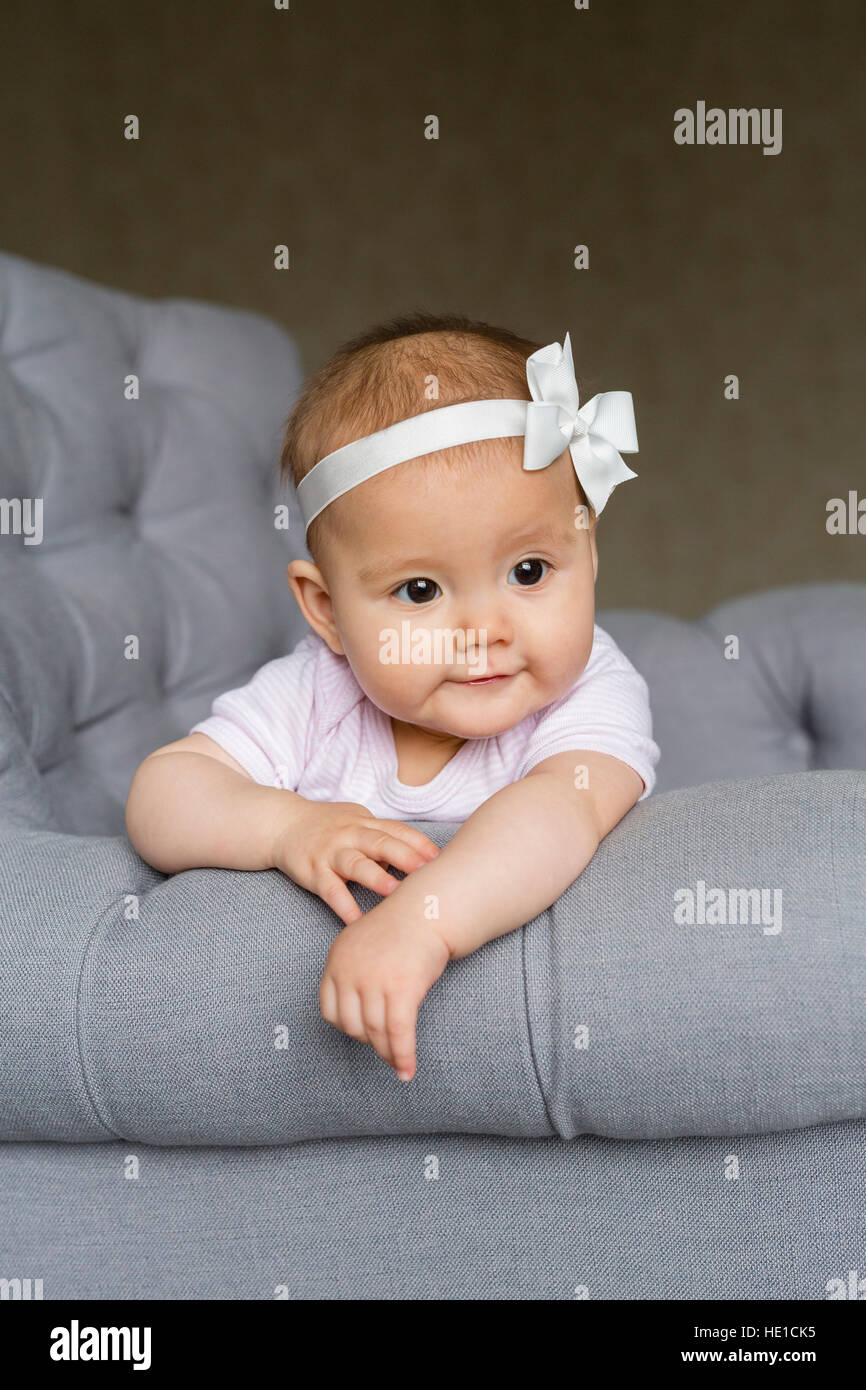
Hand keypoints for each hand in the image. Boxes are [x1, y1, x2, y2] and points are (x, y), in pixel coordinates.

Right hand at [272, 798, 439, 925]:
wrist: (282, 824)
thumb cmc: (328, 826)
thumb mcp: (357, 823)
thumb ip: (384, 839)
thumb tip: (416, 860)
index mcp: (366, 823)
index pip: (398, 831)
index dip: (420, 844)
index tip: (441, 859)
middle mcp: (350, 835)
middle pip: (381, 843)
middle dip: (406, 857)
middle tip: (427, 872)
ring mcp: (331, 853)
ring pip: (356, 864)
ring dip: (376, 878)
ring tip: (395, 892)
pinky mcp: (313, 872)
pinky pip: (331, 891)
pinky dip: (345, 907)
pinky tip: (358, 923)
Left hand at [319, 905, 451, 1080]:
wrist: (430, 911)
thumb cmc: (402, 930)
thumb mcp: (363, 946)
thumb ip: (354, 974)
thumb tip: (359, 1016)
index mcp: (337, 960)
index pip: (329, 1009)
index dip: (347, 1027)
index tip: (363, 1034)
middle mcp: (350, 971)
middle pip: (352, 1025)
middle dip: (369, 1042)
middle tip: (385, 1049)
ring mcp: (375, 980)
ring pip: (376, 1033)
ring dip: (388, 1054)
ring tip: (398, 1064)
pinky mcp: (401, 988)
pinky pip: (399, 1033)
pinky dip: (403, 1056)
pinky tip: (407, 1071)